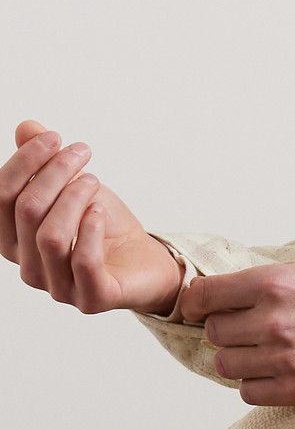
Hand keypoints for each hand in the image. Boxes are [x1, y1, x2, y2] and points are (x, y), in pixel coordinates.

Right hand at [0, 120, 182, 314]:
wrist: (146, 262)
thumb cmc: (103, 226)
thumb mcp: (72, 186)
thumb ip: (44, 163)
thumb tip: (27, 127)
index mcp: (15, 242)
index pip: (1, 198)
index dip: (23, 162)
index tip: (54, 138)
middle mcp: (30, 269)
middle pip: (26, 212)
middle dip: (53, 173)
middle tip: (81, 153)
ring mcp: (59, 289)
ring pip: (50, 236)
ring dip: (72, 198)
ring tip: (94, 180)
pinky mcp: (91, 300)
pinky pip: (82, 262)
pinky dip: (89, 229)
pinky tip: (99, 210)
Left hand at [179, 262, 294, 405]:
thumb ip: (262, 285)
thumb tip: (220, 299)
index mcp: (272, 284)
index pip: (204, 296)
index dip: (196, 305)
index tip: (200, 311)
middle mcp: (273, 321)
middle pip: (214, 334)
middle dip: (227, 333)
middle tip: (247, 334)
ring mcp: (284, 358)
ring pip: (226, 366)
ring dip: (238, 361)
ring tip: (261, 356)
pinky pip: (249, 393)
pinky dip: (255, 385)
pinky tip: (273, 375)